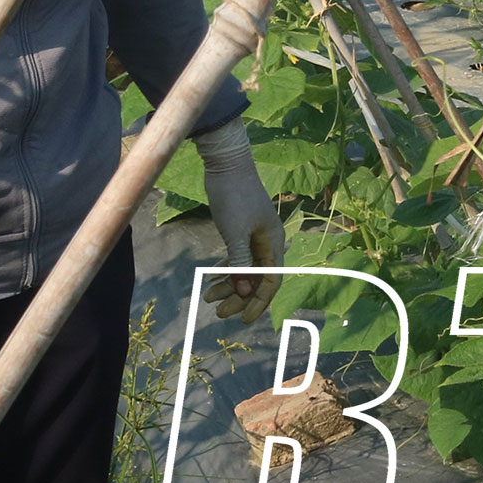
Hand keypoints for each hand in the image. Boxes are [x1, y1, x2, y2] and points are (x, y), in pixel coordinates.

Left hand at [193, 117, 281, 321]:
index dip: (259, 302)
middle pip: (257, 278)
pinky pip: (237, 257)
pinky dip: (226, 269)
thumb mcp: (235, 233)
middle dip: (239, 297)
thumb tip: (243, 293)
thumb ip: (239, 264)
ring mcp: (255, 235)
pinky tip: (212, 278)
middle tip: (218, 311)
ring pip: (245, 269)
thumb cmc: (233, 196)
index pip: (271, 281)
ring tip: (208, 297)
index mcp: (274, 242)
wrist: (226, 163)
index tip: (243, 319)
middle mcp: (268, 241)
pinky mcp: (241, 228)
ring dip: (229, 284)